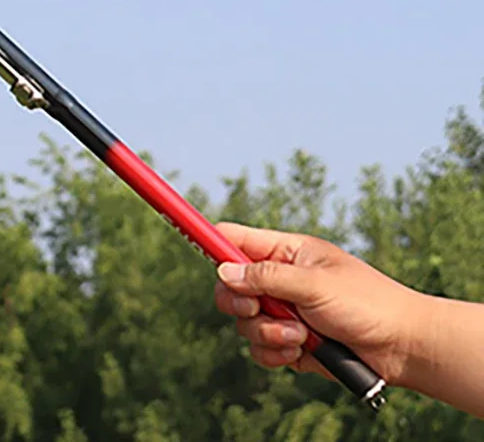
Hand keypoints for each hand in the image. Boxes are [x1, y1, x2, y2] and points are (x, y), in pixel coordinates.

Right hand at [212, 222, 422, 385]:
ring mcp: (284, 312)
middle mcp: (280, 279)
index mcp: (286, 251)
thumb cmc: (367, 303)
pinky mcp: (291, 343)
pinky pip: (261, 349)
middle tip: (257, 308)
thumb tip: (223, 272)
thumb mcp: (314, 284)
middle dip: (239, 302)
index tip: (186, 237)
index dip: (210, 241)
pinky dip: (275, 353)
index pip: (235, 239)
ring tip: (300, 336)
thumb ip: (266, 277)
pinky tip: (302, 353)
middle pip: (229, 286)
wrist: (404, 348)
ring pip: (244, 322)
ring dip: (266, 333)